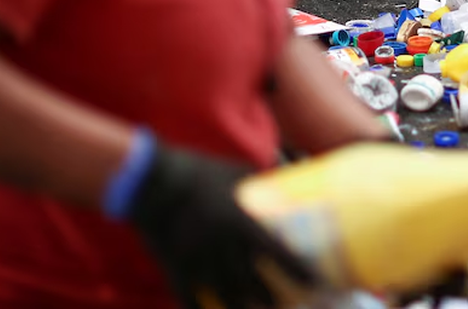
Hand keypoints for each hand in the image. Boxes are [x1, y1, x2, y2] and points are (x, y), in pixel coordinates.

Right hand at [126, 142, 316, 307]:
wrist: (151, 182)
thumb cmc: (198, 172)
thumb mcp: (235, 172)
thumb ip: (260, 182)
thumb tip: (287, 179)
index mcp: (239, 222)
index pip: (277, 252)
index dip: (298, 269)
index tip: (316, 280)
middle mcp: (221, 246)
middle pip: (254, 284)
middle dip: (272, 299)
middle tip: (287, 302)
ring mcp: (197, 261)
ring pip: (227, 298)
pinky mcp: (175, 270)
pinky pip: (191, 301)